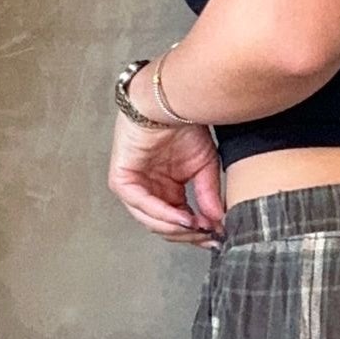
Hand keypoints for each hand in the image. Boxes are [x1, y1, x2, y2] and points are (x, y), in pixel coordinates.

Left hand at [108, 63, 225, 246]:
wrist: (170, 100)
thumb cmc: (184, 126)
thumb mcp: (204, 168)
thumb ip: (209, 197)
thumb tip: (217, 223)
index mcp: (165, 191)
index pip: (178, 222)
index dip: (197, 233)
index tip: (216, 238)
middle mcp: (148, 191)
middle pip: (164, 226)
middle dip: (187, 235)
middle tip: (208, 237)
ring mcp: (133, 187)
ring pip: (151, 220)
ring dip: (176, 228)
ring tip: (197, 229)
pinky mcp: (122, 180)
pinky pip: (141, 204)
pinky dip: (163, 213)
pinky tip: (183, 218)